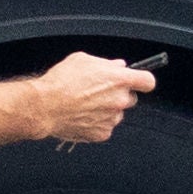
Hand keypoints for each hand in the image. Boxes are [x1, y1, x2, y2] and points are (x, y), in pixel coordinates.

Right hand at [33, 52, 152, 143]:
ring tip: (86, 105)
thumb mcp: (83, 60)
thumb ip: (106, 63)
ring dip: (108, 110)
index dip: (143, 81)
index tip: (139, 81)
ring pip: (117, 114)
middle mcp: (119, 100)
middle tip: (100, 92)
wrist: (45, 106)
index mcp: (119, 79)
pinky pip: (106, 127)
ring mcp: (112, 118)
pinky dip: (97, 123)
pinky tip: (83, 116)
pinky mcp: (102, 133)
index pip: (147, 81)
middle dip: (119, 95)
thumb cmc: (61, 81)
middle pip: (131, 99)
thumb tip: (118, 66)